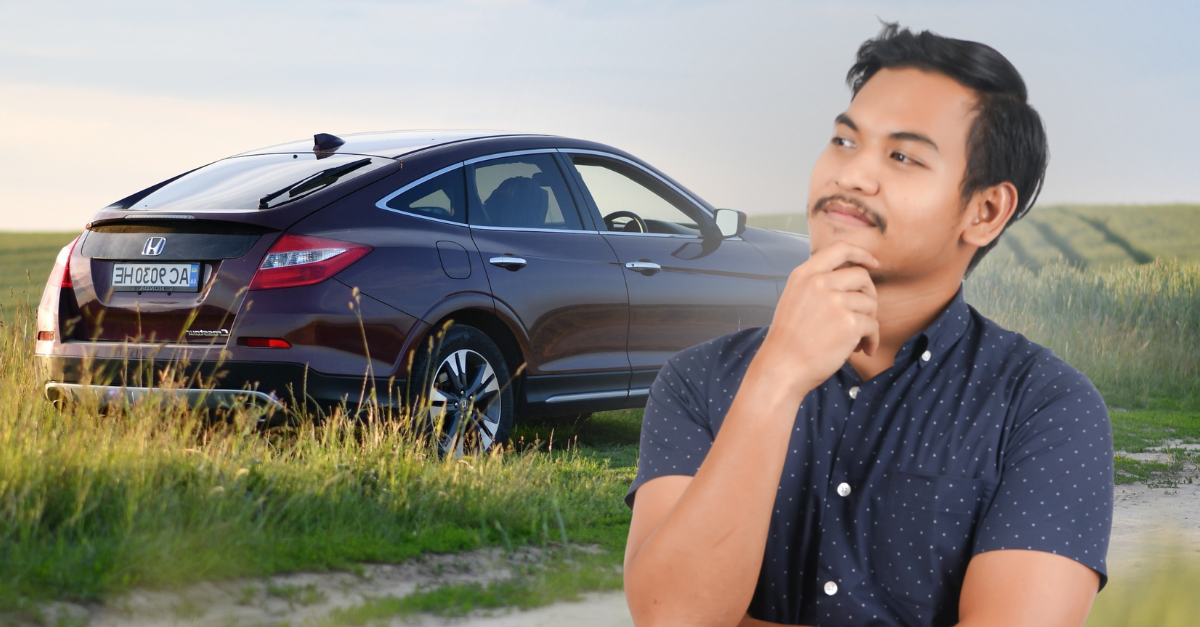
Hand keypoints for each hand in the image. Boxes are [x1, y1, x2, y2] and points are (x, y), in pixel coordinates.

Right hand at [757, 241, 878, 397]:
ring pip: (870, 303)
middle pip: (861, 276)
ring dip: (868, 321)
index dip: (861, 253)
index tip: (873, 263)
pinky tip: (862, 350)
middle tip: (864, 314)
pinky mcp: (849, 323)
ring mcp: (835, 302)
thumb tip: (851, 279)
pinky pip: (873, 326)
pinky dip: (871, 340)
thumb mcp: (794, 299)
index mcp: (804, 275)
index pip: (839, 249)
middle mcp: (819, 283)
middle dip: (869, 295)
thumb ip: (816, 285)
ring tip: (855, 339)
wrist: (782, 368)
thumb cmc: (788, 340)